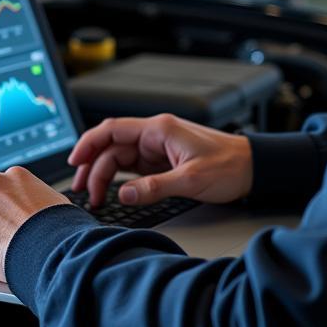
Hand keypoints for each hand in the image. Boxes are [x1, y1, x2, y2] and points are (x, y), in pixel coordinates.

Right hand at [68, 113, 252, 207]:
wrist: (252, 168)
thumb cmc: (228, 166)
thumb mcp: (191, 179)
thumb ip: (155, 187)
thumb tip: (123, 194)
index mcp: (159, 129)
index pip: (113, 130)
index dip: (89, 144)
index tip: (75, 162)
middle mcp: (156, 135)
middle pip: (112, 146)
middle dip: (94, 167)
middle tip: (84, 192)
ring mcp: (158, 148)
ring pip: (120, 157)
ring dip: (104, 174)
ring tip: (93, 196)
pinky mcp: (163, 162)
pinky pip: (133, 167)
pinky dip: (119, 179)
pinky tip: (111, 191)